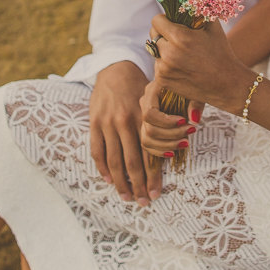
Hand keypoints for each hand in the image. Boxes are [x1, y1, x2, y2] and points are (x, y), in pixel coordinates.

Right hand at [89, 61, 158, 205]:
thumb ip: (162, 124)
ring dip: (120, 182)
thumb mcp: (155, 101)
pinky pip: (97, 150)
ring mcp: (108, 123)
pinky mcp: (94, 122)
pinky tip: (109, 179)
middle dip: (138, 185)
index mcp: (143, 118)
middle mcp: (125, 122)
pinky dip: (102, 167)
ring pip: (114, 160)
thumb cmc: (140, 86)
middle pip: (132, 162)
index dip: (153, 176)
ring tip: (127, 197)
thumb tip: (175, 147)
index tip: (157, 193)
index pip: (149, 154)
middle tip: (143, 202)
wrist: (116, 67)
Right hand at [138, 79, 201, 160]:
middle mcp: (145, 104)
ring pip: (147, 139)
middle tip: (191, 131)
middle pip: (149, 129)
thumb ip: (195, 102)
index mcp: (152, 91)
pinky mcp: (148, 127)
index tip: (184, 121)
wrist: (183, 82)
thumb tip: (194, 119)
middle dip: (172, 135)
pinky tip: (173, 152)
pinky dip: (160, 151)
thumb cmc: (188, 85)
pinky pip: (148, 144)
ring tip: (186, 143)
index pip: (149, 113)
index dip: (166, 122)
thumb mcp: (193, 89)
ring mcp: (144, 117)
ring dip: (167, 145)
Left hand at [148, 14, 253, 111]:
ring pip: (155, 50)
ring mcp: (164, 69)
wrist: (227, 84)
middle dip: (164, 34)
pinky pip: (157, 65)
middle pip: (153, 35)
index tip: (173, 23)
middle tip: (178, 39)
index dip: (165, 20)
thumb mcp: (213, 27)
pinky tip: (181, 66)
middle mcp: (169, 54)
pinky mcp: (163, 81)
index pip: (156, 21)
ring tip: (182, 54)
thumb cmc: (221, 52)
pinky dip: (166, 64)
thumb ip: (198, 9)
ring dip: (164, 49)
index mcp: (180, 38)